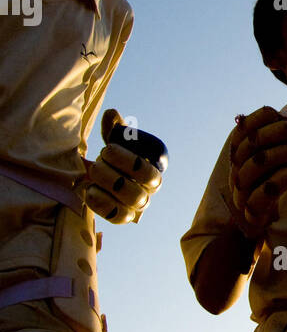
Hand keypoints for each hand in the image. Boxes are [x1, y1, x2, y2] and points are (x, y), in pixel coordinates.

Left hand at [83, 109, 163, 223]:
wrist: (102, 179)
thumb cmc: (113, 158)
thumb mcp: (114, 141)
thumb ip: (115, 128)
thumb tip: (112, 114)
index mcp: (154, 169)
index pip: (153, 167)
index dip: (132, 159)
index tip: (109, 146)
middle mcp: (150, 189)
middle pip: (143, 185)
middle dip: (119, 170)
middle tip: (100, 157)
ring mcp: (137, 206)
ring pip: (131, 201)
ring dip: (109, 184)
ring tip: (93, 171)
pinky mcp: (122, 217)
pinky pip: (116, 216)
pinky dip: (101, 203)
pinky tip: (88, 189)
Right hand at [229, 107, 286, 240]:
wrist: (270, 217)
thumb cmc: (280, 178)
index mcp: (241, 152)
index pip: (243, 128)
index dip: (263, 119)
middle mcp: (237, 169)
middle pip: (248, 145)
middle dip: (275, 133)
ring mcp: (241, 191)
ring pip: (249, 169)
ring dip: (276, 155)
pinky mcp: (251, 212)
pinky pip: (257, 198)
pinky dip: (275, 182)